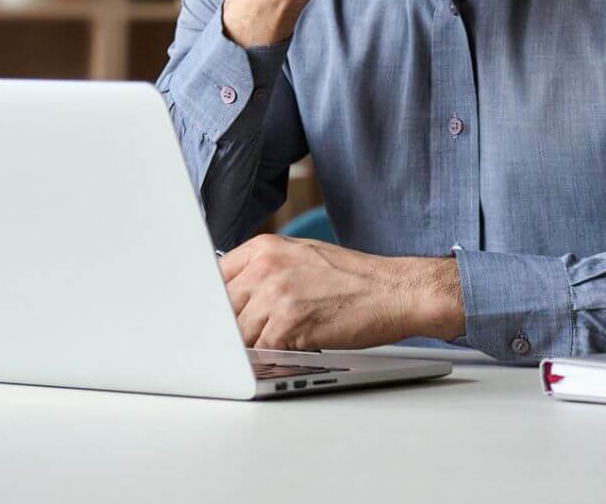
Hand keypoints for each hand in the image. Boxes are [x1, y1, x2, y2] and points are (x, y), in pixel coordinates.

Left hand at [218, 234, 464, 350]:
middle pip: (221, 309)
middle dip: (230, 328)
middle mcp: (265, 266)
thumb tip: (231, 295)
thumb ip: (264, 270)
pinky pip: (260, 351)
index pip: (214, 278)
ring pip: (237, 334)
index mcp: (264, 247)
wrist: (393, 290)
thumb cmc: (352, 278)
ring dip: (251, 346)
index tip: (212, 319)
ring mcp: (275, 294)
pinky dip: (269, 358)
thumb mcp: (300, 257)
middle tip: (245, 339)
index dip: (213, 304)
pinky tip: (288, 351)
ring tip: (277, 343)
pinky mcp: (288, 323)